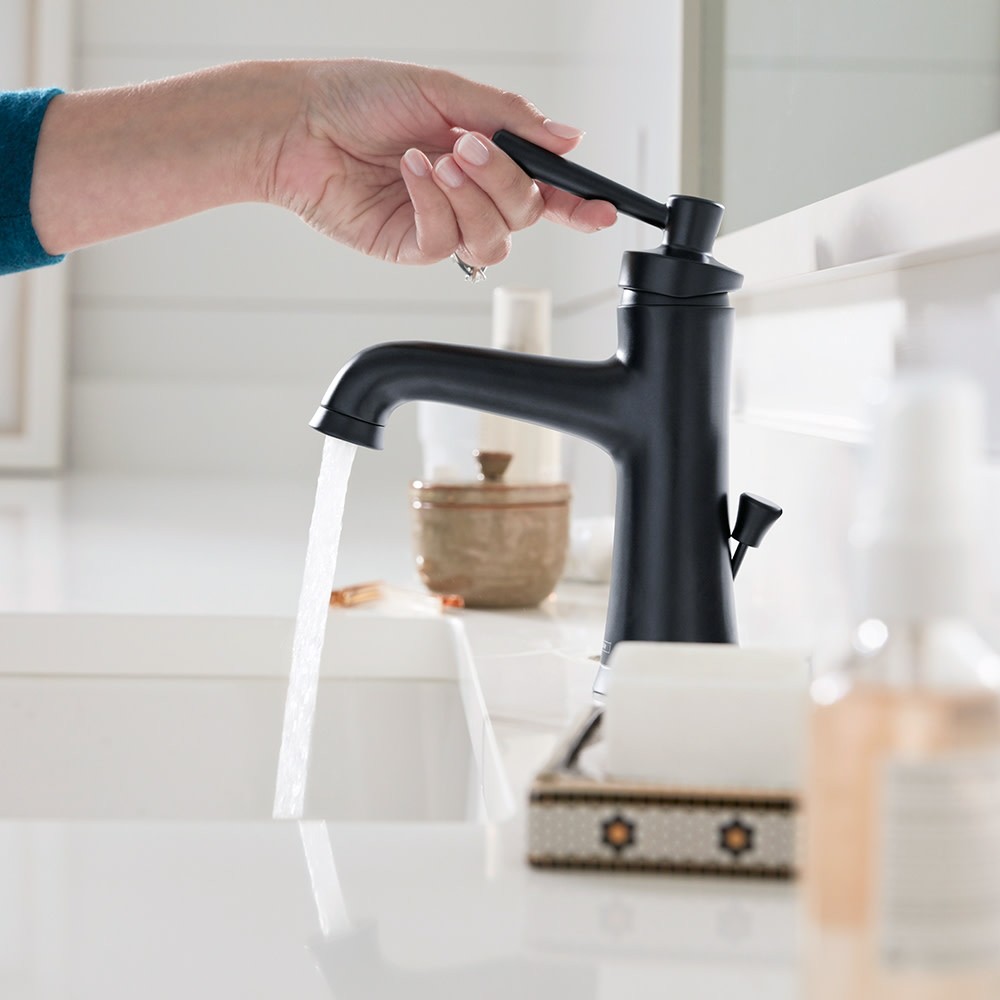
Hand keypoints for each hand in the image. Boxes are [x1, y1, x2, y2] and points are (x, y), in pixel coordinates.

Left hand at [268, 59, 617, 267]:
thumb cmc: (361, 97)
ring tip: (439, 159)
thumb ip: (509, 118)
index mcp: (484, 155)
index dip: (577, 203)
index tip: (605, 210)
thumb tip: (567, 138)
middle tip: (471, 146)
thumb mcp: (444, 91)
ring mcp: (442, 224)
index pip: (544, 189)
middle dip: (506, 182)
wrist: (300, 123)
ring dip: (473, 198)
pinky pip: (446, 244)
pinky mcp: (411, 246)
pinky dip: (433, 206)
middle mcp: (469, 194)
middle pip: (525, 214)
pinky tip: (410, 174)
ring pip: (493, 240)